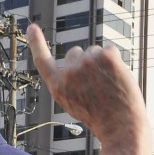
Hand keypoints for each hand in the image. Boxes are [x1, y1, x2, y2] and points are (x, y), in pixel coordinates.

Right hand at [26, 24, 146, 142]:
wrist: (121, 127)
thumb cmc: (101, 119)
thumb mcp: (74, 104)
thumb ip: (69, 83)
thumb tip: (77, 59)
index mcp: (58, 87)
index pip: (42, 61)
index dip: (37, 43)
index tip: (32, 27)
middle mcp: (69, 72)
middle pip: (76, 53)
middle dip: (86, 63)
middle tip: (98, 87)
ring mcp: (87, 62)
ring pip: (95, 52)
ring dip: (103, 64)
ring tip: (110, 87)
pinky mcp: (105, 57)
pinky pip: (111, 50)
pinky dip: (117, 62)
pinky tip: (118, 80)